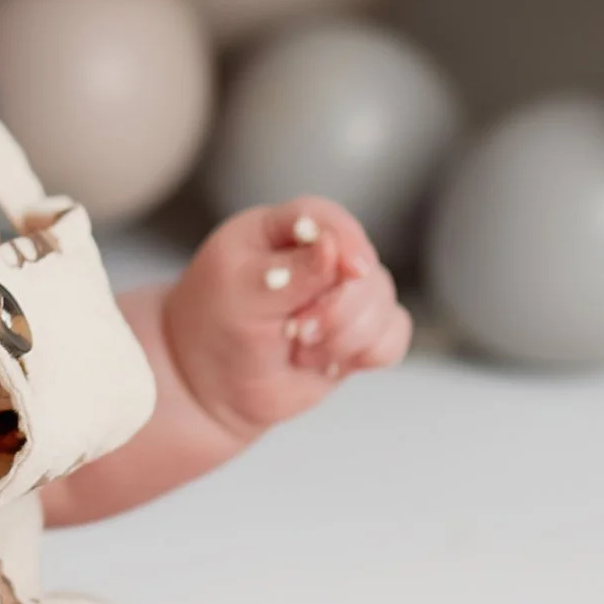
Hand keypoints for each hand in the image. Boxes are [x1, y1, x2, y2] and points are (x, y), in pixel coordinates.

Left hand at [162, 199, 411, 442]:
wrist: (209, 385)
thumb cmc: (213, 327)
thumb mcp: (239, 293)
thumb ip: (289, 274)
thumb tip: (334, 249)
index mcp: (281, 230)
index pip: (325, 218)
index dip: (345, 240)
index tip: (350, 270)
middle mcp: (320, 256)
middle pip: (365, 267)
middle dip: (338, 309)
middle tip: (296, 332)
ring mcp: (343, 294)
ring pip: (384, 301)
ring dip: (347, 336)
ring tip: (301, 351)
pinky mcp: (358, 332)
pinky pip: (394, 335)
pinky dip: (369, 352)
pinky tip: (328, 362)